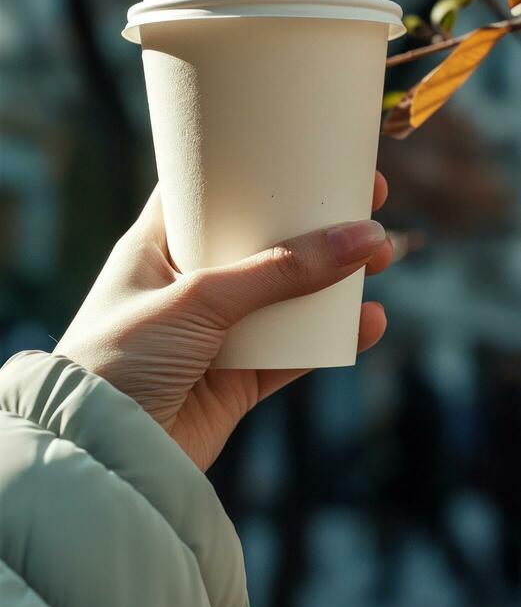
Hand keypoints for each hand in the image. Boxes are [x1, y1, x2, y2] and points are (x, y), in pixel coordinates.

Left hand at [54, 174, 391, 471]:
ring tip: (381, 258)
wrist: (101, 457)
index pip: (209, 190)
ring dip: (333, 279)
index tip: (310, 149)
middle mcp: (189, 283)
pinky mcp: (236, 379)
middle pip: (263, 239)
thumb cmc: (120, 358)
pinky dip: (331, 338)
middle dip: (314, 222)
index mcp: (158, 245)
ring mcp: (215, 332)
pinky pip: (294, 352)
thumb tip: (360, 237)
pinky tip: (368, 322)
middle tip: (367, 198)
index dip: (259, 168)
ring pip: (286, 295)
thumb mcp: (197, 299)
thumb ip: (277, 271)